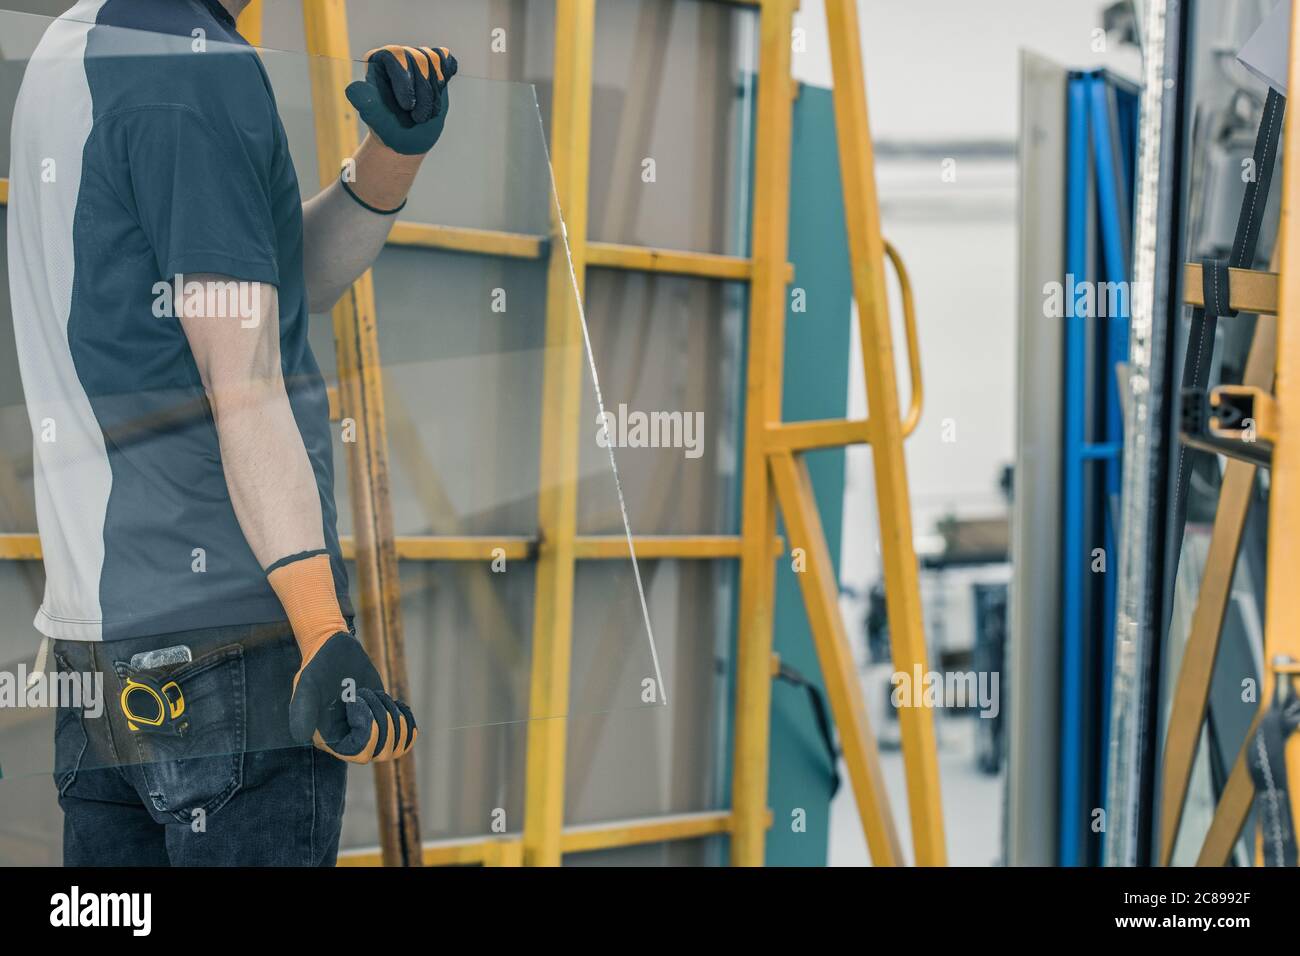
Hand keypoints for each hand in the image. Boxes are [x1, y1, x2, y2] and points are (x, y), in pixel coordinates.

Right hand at [289, 631, 416, 762]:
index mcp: (331, 741)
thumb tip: (300, 737)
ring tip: (377, 695)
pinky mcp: (383, 721)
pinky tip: (396, 703)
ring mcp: (368, 733)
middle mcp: (350, 742)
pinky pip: (406, 737)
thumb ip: (302, 710)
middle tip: (366, 693)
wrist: (334, 652)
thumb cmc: (317, 668)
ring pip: (396, 746)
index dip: (369, 729)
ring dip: (394, 717)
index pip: (362, 753)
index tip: (355, 700)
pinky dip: (407, 720)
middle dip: (383, 719)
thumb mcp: (307, 686)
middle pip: (383, 752)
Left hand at [346, 44, 456, 155]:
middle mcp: (395, 56)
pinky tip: (441, 87)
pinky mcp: (433, 67)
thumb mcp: (376, 119)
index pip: (394, 54)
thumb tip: (353, 89)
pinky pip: (444, 58)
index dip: (404, 79)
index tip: (406, 106)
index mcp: (377, 61)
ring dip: (435, 91)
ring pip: (434, 60)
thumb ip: (365, 102)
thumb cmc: (389, 129)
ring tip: (426, 113)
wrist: (408, 138)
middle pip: (418, 57)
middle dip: (423, 91)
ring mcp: (415, 60)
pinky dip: (447, 72)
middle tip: (418, 118)